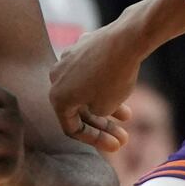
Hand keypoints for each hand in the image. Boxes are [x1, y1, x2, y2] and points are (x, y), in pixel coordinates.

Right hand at [50, 20, 143, 150]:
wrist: (126, 39)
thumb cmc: (114, 77)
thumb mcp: (104, 107)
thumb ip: (96, 114)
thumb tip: (96, 109)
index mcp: (56, 97)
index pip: (72, 127)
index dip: (95, 140)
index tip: (115, 146)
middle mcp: (56, 77)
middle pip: (78, 108)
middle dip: (103, 125)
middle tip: (123, 137)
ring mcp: (67, 59)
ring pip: (85, 89)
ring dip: (105, 105)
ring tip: (128, 116)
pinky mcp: (81, 46)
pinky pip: (90, 71)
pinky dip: (103, 83)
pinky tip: (122, 89)